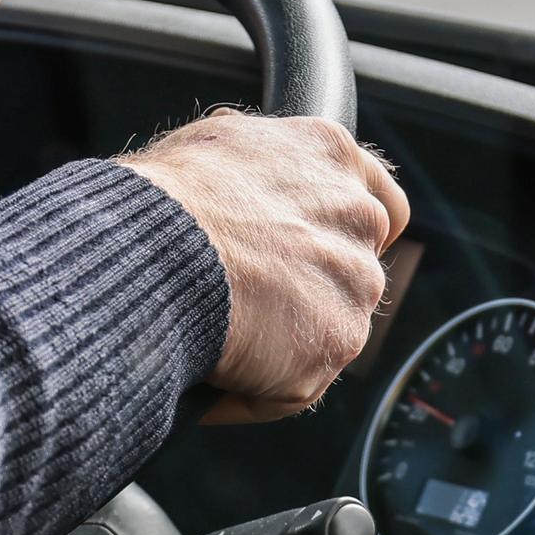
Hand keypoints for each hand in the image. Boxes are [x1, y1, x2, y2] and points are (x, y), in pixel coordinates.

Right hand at [120, 113, 412, 418]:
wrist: (156, 253)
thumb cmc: (163, 200)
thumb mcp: (215, 144)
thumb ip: (257, 168)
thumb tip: (239, 187)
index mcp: (330, 155)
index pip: (378, 201)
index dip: (347, 235)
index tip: (322, 254)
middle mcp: (357, 215)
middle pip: (357, 268)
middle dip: (314, 291)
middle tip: (253, 303)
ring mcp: (355, 280)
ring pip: (330, 328)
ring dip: (285, 342)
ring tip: (220, 338)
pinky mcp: (338, 339)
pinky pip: (300, 381)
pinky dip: (259, 389)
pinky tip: (214, 374)